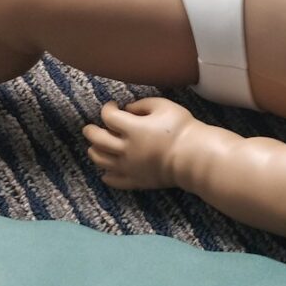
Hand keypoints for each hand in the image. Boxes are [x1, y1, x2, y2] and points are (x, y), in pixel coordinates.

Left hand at [83, 97, 197, 189]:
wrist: (195, 157)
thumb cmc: (183, 129)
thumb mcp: (164, 106)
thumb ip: (142, 104)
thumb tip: (127, 109)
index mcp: (132, 128)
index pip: (108, 116)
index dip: (107, 108)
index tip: (112, 106)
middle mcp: (125, 148)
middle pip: (97, 139)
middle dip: (91, 130)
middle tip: (92, 127)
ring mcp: (129, 167)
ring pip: (100, 160)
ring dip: (94, 151)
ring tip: (96, 146)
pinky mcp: (136, 180)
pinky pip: (113, 180)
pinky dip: (106, 175)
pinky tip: (106, 171)